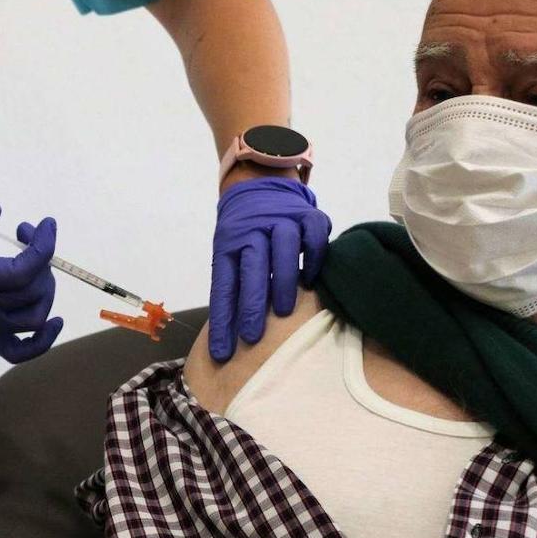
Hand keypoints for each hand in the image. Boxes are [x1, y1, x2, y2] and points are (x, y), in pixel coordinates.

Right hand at [0, 203, 63, 363]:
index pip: (23, 271)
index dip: (44, 247)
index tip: (45, 223)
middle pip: (34, 293)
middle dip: (43, 261)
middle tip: (26, 235)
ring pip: (33, 320)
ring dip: (45, 291)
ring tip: (32, 264)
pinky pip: (17, 351)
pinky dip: (41, 343)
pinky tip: (53, 322)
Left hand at [209, 177, 330, 361]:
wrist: (259, 184)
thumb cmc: (244, 233)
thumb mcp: (230, 253)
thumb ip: (234, 286)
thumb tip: (230, 335)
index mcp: (228, 244)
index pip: (222, 285)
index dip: (222, 320)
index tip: (221, 352)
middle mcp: (253, 229)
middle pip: (251, 267)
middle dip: (251, 304)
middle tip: (252, 337)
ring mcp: (282, 219)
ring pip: (283, 248)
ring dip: (283, 280)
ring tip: (284, 313)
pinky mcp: (308, 213)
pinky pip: (315, 234)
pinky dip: (315, 256)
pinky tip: (311, 279)